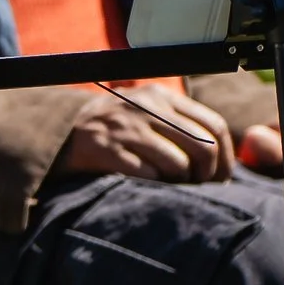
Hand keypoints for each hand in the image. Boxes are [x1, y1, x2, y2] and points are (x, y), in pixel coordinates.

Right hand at [46, 87, 235, 188]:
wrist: (58, 133)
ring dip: (178, 183)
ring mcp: (126, 129)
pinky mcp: (108, 150)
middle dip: (207, 175)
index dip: (225, 157)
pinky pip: (149, 176)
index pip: (214, 125)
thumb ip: (180, 124)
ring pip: (179, 164)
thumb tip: (222, 157)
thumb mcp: (146, 112)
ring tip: (166, 185)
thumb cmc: (113, 130)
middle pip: (203, 146)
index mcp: (161, 96)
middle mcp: (146, 108)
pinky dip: (152, 185)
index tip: (221, 177)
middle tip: (197, 187)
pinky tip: (143, 184)